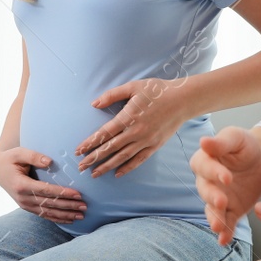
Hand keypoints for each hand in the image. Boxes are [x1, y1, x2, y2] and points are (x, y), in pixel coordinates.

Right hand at [0, 146, 85, 223]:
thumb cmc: (10, 159)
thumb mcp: (19, 153)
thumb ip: (34, 156)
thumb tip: (49, 162)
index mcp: (21, 185)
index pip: (46, 191)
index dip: (62, 193)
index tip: (78, 194)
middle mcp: (23, 198)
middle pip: (49, 204)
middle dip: (68, 206)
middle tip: (84, 206)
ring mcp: (24, 205)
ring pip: (48, 212)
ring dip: (65, 215)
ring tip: (81, 215)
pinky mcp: (27, 207)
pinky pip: (44, 215)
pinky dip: (57, 219)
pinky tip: (70, 220)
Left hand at [75, 78, 190, 176]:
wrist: (183, 99)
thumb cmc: (157, 90)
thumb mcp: (132, 87)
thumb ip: (112, 95)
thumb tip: (94, 104)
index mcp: (128, 117)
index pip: (104, 134)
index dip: (90, 143)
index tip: (78, 151)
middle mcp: (136, 132)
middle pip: (110, 148)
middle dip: (94, 158)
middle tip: (80, 167)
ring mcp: (146, 141)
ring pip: (123, 157)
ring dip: (107, 166)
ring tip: (94, 174)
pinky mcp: (155, 145)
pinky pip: (139, 159)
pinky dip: (127, 167)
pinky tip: (117, 173)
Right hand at [190, 126, 260, 245]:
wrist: (260, 159)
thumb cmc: (244, 145)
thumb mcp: (236, 137)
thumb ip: (221, 142)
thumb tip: (204, 141)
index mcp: (205, 161)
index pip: (205, 167)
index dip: (214, 172)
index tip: (227, 177)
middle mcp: (207, 182)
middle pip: (206, 191)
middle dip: (213, 198)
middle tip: (222, 201)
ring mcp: (218, 198)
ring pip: (212, 210)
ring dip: (215, 218)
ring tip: (218, 227)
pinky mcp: (230, 210)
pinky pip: (226, 222)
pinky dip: (225, 232)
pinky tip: (224, 240)